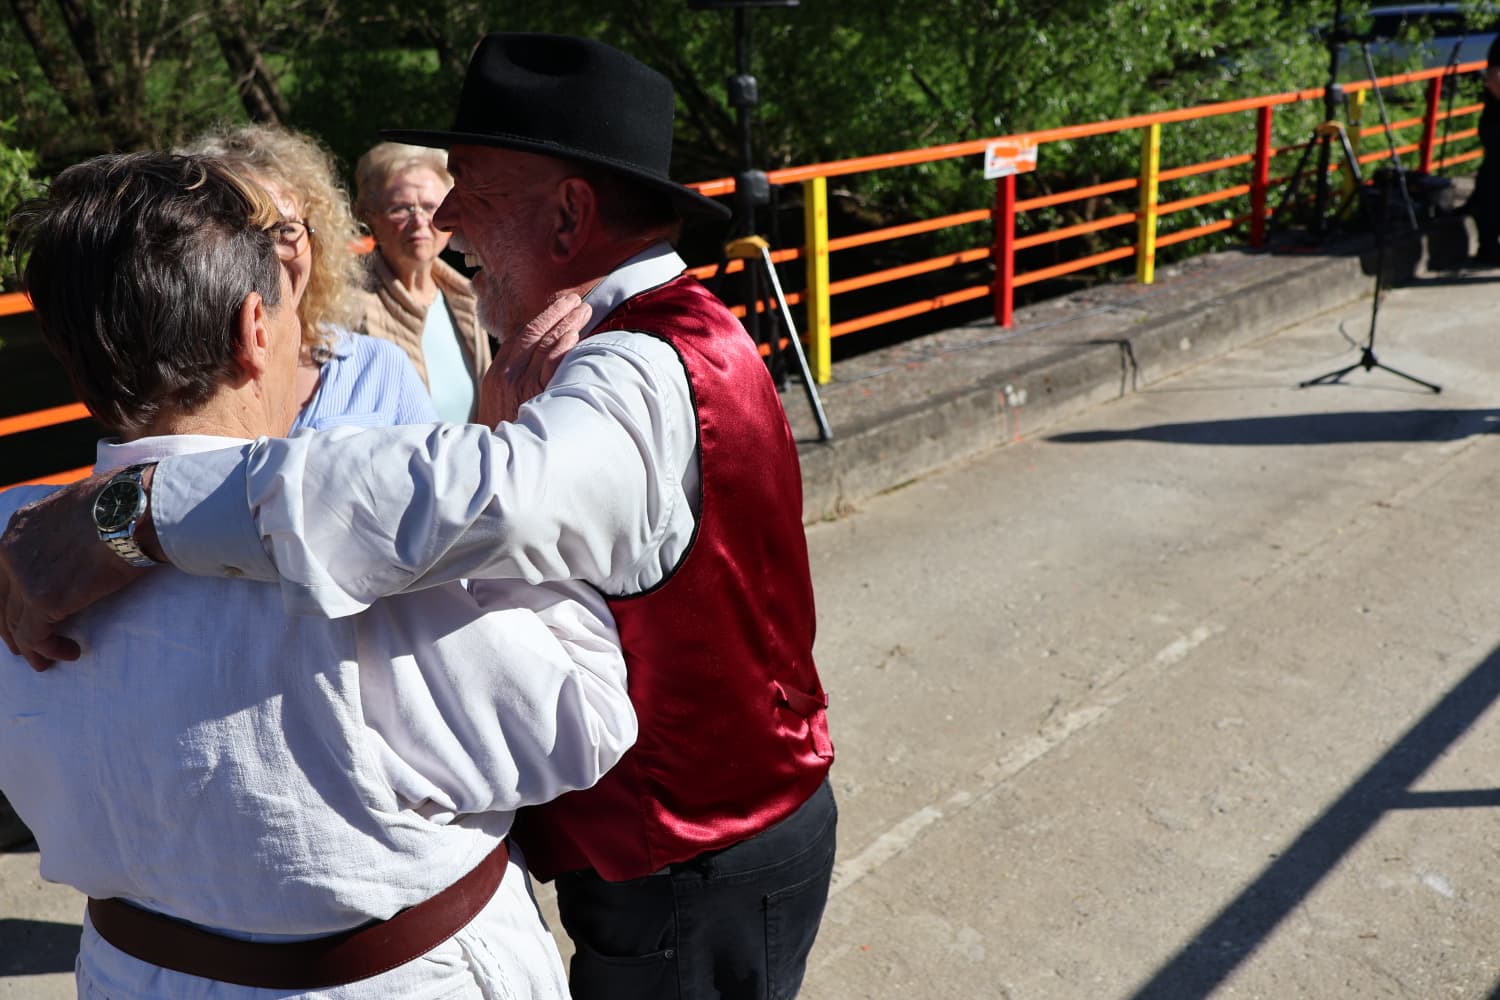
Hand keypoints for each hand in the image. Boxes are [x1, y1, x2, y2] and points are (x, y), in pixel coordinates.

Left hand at [0, 471, 150, 670]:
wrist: (133, 510)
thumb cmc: (124, 504)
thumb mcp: (82, 505)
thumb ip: (70, 527)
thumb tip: (89, 538)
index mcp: (20, 526)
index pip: (3, 571)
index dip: (9, 597)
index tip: (19, 613)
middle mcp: (11, 551)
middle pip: (1, 600)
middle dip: (11, 627)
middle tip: (22, 647)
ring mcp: (23, 577)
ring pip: (16, 623)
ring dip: (32, 646)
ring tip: (46, 661)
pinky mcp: (43, 600)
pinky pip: (36, 637)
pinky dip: (50, 649)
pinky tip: (70, 652)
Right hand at [480, 293, 592, 425]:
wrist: (499, 463)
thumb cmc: (505, 434)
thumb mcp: (501, 405)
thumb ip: (516, 381)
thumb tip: (540, 363)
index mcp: (496, 375)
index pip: (520, 336)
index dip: (541, 318)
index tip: (559, 306)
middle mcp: (507, 377)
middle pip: (534, 334)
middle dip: (556, 314)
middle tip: (575, 301)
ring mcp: (522, 387)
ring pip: (545, 346)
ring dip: (566, 325)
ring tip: (583, 311)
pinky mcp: (537, 399)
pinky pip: (551, 366)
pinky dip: (562, 348)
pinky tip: (575, 336)